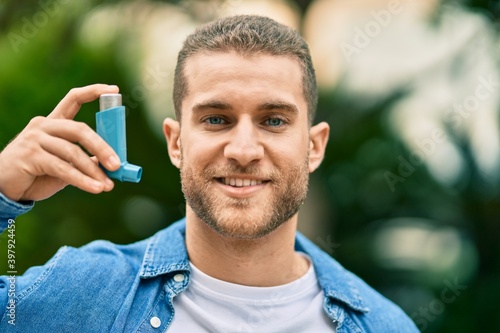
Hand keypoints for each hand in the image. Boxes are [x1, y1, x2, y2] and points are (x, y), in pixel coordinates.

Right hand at [0, 84, 120, 201]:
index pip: (73, 99)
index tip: (114, 90)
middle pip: (79, 130)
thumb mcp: (65, 165)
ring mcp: (34, 139)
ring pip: (73, 153)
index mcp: (53, 122)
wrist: (3, 187)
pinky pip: (63, 168)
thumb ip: (86, 160)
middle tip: (117, 164)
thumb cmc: (37, 175)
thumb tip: (113, 163)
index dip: (93, 92)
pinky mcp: (30, 156)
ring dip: (93, 171)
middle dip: (102, 147)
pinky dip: (82, 180)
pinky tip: (95, 189)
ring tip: (107, 186)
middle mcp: (43, 125)